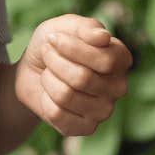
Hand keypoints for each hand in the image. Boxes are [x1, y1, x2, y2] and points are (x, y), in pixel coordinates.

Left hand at [14, 15, 133, 135]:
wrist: (34, 69)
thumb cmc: (54, 45)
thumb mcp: (66, 26)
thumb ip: (86, 27)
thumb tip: (104, 38)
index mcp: (120, 59)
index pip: (106, 60)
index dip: (73, 48)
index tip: (54, 39)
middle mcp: (118, 86)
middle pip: (83, 78)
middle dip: (55, 62)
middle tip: (47, 54)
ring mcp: (104, 110)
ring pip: (67, 95)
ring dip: (48, 79)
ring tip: (47, 72)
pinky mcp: (86, 128)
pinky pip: (57, 114)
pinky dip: (45, 99)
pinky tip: (49, 93)